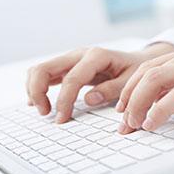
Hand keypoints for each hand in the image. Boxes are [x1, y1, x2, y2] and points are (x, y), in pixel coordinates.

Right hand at [26, 43, 173, 122]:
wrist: (138, 61)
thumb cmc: (135, 72)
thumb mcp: (131, 81)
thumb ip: (112, 90)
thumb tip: (89, 99)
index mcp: (96, 56)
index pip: (71, 79)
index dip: (64, 101)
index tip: (62, 119)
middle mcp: (79, 54)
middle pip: (44, 68)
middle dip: (37, 91)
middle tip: (45, 113)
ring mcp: (71, 59)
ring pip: (40, 69)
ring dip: (34, 89)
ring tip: (43, 110)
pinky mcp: (68, 66)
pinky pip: (44, 73)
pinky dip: (37, 86)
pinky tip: (39, 103)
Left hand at [116, 42, 173, 133]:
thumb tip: (172, 102)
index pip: (153, 65)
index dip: (132, 89)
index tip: (124, 111)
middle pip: (149, 70)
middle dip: (128, 98)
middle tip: (122, 123)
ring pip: (158, 78)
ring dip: (138, 104)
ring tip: (134, 125)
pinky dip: (161, 108)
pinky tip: (154, 122)